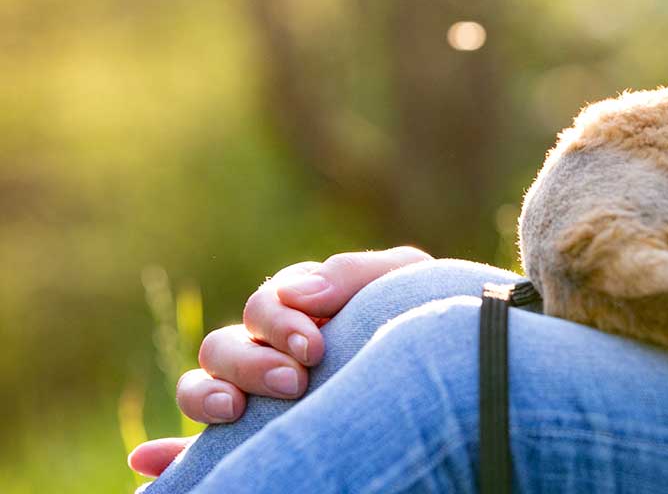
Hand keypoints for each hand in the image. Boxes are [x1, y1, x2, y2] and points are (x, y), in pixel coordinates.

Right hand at [127, 246, 430, 478]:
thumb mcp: (402, 280)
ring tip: (236, 412)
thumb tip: (294, 292)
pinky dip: (167, 453)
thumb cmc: (423, 313)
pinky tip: (147, 463)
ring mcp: (256, 394)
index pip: (265, 306)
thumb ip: (353, 272)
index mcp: (299, 308)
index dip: (280, 322)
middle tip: (295, 383)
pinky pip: (193, 447)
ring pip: (200, 386)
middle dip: (251, 362)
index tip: (316, 348)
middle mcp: (268, 349)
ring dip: (207, 396)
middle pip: (224, 345)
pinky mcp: (251, 437)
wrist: (452, 366)